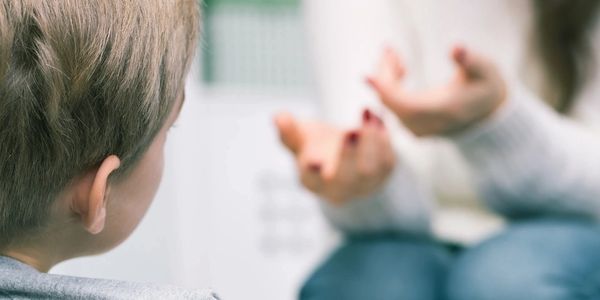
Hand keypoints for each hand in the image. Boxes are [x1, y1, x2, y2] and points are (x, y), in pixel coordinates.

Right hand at [274, 109, 395, 205]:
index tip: (314, 159)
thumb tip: (277, 117)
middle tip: (350, 130)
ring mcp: (363, 186)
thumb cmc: (317, 145)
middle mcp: (338, 189)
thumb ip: (289, 129)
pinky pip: (387, 160)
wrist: (345, 153)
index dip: (312, 170)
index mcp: (313, 181)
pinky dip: (383, 137)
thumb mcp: (301, 137)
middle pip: (345, 178)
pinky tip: (377, 117)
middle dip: (348, 154)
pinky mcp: (383, 176)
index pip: (311, 179)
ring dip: (370, 140)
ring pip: (371, 170)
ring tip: (367, 113)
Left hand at [367, 46, 506, 135]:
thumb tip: (456, 48)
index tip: (371, 71)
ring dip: (387, 78)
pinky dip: (390, 87)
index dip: (385, 88)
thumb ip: (470, 60)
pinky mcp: (412, 127)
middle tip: (388, 50)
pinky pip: (393, 107)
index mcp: (442, 111)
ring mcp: (417, 129)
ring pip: (389, 104)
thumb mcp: (484, 70)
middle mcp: (425, 125)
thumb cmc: (485, 88)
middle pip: (392, 102)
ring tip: (394, 54)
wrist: (487, 114)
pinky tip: (400, 68)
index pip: (404, 104)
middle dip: (385, 74)